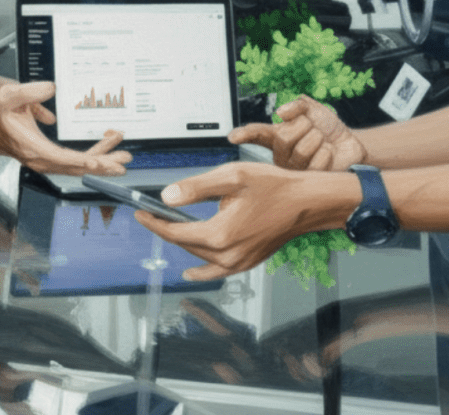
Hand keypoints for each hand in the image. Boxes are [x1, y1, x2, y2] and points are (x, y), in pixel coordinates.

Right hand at [0, 80, 130, 175]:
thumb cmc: (2, 115)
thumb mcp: (9, 97)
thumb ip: (29, 92)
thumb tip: (50, 89)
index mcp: (33, 148)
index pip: (60, 158)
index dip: (79, 161)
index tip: (96, 163)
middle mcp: (42, 160)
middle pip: (76, 166)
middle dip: (102, 164)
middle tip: (122, 160)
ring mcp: (49, 162)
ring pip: (80, 166)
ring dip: (103, 160)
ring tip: (123, 155)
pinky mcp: (54, 160)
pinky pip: (77, 161)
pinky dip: (94, 155)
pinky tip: (107, 146)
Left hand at [135, 161, 324, 280]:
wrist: (308, 203)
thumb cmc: (276, 187)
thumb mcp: (232, 177)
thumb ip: (196, 188)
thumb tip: (166, 197)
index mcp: (220, 234)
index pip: (175, 232)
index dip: (154, 222)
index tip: (140, 212)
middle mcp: (228, 254)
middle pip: (185, 245)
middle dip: (165, 230)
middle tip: (151, 216)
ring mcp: (240, 262)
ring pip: (200, 257)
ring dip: (182, 244)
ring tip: (167, 230)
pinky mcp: (249, 263)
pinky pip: (218, 271)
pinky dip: (202, 270)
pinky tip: (192, 272)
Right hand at [228, 95, 366, 170]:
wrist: (349, 143)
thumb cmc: (327, 127)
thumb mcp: (313, 109)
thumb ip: (297, 105)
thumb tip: (280, 113)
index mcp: (277, 136)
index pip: (257, 134)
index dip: (245, 134)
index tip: (233, 137)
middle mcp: (281, 154)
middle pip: (283, 136)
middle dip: (304, 126)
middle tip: (313, 128)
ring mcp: (294, 170)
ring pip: (302, 149)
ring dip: (318, 139)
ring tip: (322, 142)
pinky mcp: (310, 182)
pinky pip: (317, 162)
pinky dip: (327, 153)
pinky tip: (328, 156)